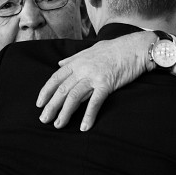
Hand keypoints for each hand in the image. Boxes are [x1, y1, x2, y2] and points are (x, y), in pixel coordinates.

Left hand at [36, 32, 153, 130]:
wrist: (136, 48)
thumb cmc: (116, 49)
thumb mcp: (91, 50)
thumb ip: (74, 58)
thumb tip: (60, 63)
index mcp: (77, 62)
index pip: (56, 78)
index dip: (46, 91)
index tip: (39, 103)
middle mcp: (82, 69)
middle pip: (61, 90)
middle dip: (51, 106)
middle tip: (44, 120)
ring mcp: (94, 76)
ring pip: (74, 97)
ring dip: (65, 113)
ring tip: (59, 125)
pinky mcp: (107, 84)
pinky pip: (95, 102)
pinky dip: (88, 115)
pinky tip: (84, 127)